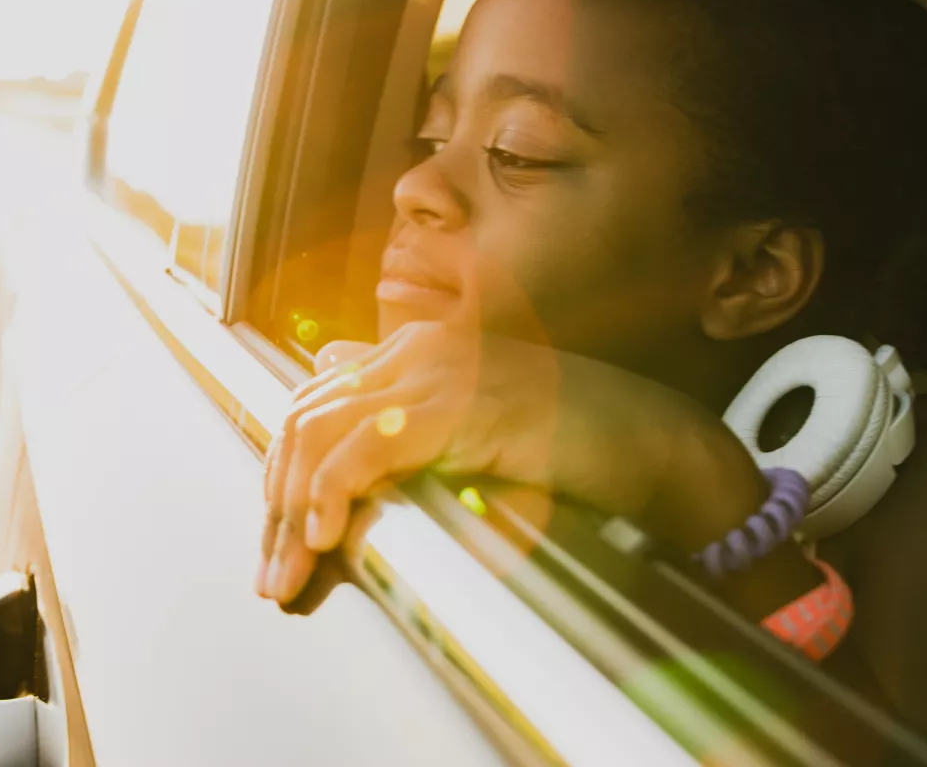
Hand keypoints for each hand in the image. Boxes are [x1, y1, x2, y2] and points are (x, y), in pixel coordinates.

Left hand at [256, 321, 696, 604]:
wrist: (652, 442)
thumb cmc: (575, 448)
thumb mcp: (474, 436)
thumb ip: (409, 425)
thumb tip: (333, 424)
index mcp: (416, 350)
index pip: (315, 405)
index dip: (285, 480)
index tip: (280, 549)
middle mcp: (415, 349)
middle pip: (306, 420)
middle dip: (277, 505)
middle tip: (273, 577)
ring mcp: (435, 370)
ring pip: (321, 434)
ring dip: (293, 514)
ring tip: (291, 575)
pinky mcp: (455, 404)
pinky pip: (364, 447)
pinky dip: (333, 494)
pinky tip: (328, 540)